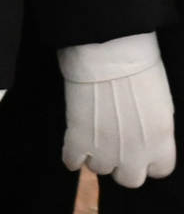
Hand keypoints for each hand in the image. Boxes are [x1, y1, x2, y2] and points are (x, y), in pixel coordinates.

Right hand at [62, 35, 178, 187]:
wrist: (109, 53)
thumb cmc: (139, 68)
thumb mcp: (161, 104)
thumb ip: (154, 129)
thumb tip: (144, 135)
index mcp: (161, 143)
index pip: (159, 171)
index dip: (148, 160)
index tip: (139, 149)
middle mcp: (136, 154)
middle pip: (129, 180)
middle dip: (121, 165)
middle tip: (114, 147)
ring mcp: (106, 150)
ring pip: (99, 169)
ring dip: (95, 157)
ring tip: (91, 139)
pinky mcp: (78, 140)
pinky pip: (72, 161)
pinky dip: (71, 157)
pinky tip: (71, 147)